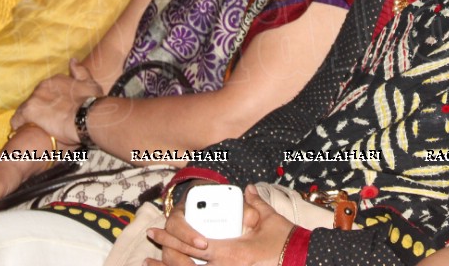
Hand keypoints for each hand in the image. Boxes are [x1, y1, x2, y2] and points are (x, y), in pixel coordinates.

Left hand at [11, 59, 100, 143]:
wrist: (88, 116)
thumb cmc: (92, 102)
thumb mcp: (90, 82)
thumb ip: (80, 71)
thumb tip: (72, 60)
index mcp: (56, 80)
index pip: (46, 91)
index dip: (49, 102)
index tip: (55, 111)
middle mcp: (43, 85)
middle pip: (35, 100)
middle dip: (39, 110)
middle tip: (48, 122)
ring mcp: (35, 98)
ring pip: (25, 109)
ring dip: (29, 118)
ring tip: (36, 129)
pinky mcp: (29, 111)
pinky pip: (17, 120)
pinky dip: (19, 125)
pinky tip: (25, 132)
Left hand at [145, 185, 294, 265]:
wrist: (301, 260)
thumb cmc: (285, 241)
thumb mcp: (268, 219)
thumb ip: (255, 203)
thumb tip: (246, 189)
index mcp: (230, 252)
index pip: (193, 246)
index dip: (173, 239)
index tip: (157, 232)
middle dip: (165, 258)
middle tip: (147, 254)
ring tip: (152, 265)